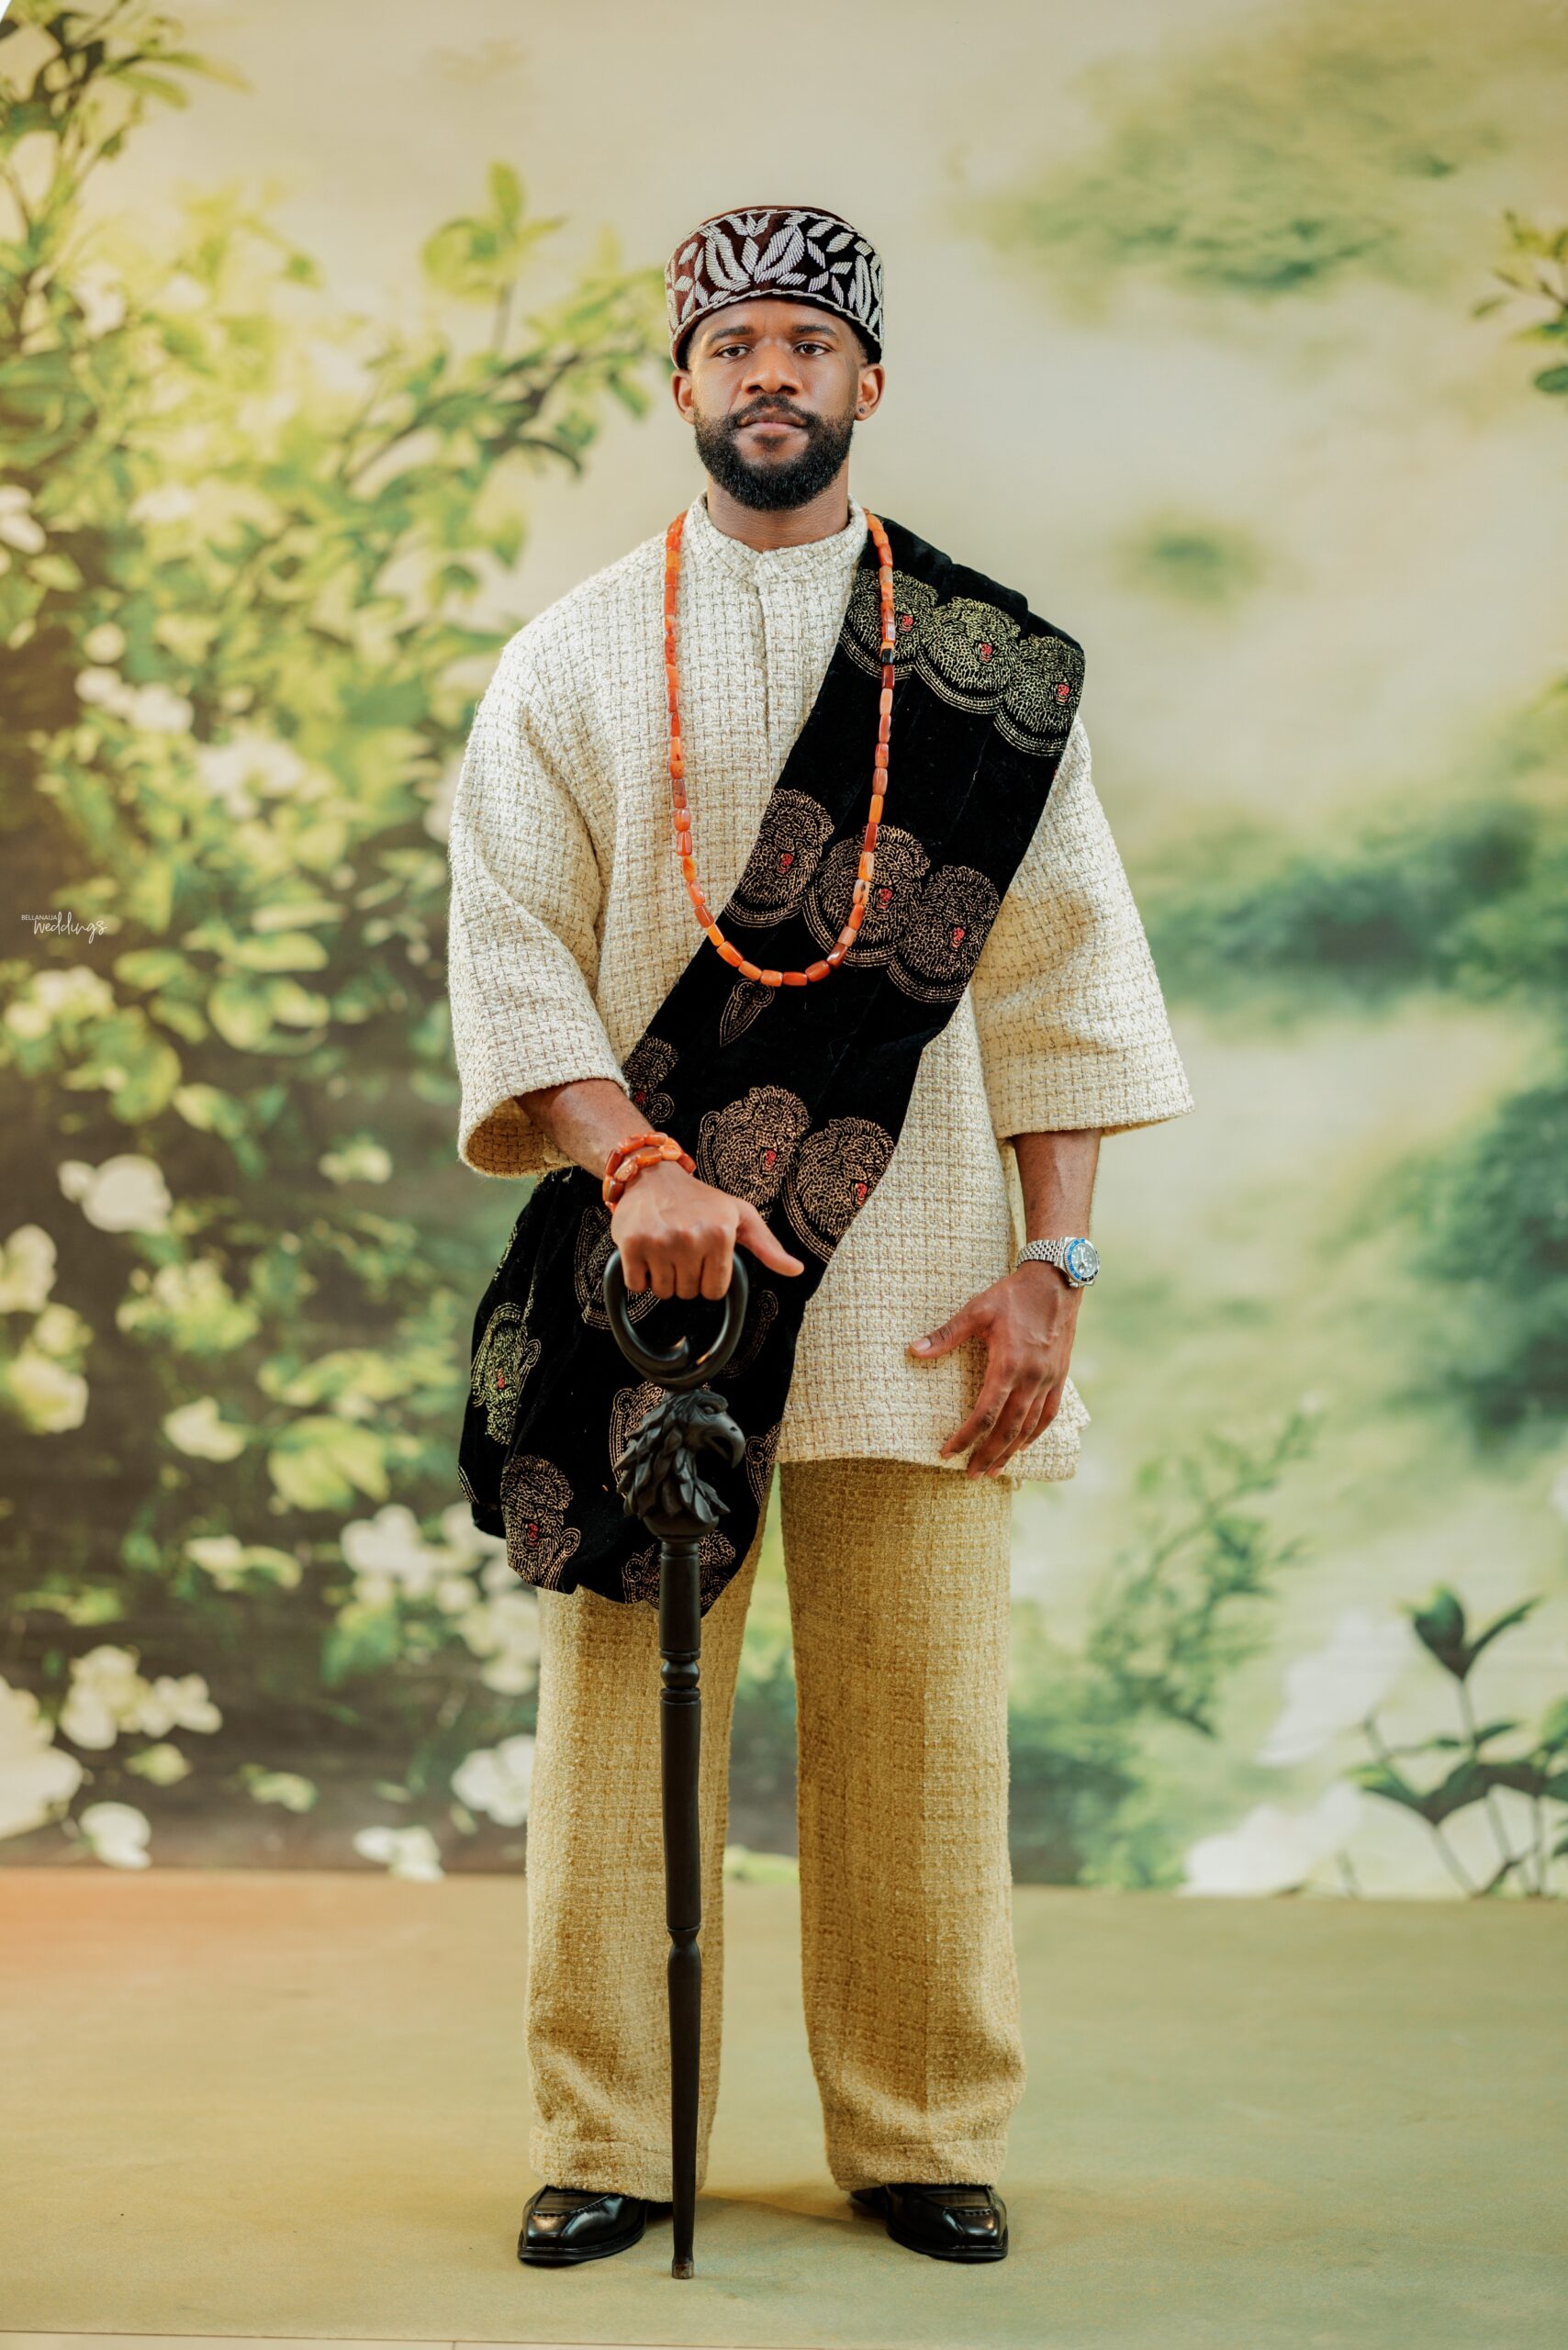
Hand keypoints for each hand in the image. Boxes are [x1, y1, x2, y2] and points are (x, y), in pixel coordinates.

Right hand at [611, 1162, 804, 1301]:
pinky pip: (637, 1285)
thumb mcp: (739, 1215)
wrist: (652, 1175)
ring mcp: (660, 1241)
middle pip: (688, 1293)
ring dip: (662, 1278)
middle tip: (680, 1250)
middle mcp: (691, 1238)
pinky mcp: (632, 1244)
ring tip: (664, 1249)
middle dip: (684, 1277)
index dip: (707, 1279)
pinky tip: (646, 1253)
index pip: (714, 1291)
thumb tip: (795, 1270)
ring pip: (664, 1291)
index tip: (701, 1258)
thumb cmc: (699, 1199)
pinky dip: (639, 1276)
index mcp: (720, 1234)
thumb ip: (768, 1246)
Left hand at [907, 1265, 1080, 1476]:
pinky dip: (1034, 1434)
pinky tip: (1022, 1446)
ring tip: (993, 1471)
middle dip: (987, 1455)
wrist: (1056, 1281)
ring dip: (1010, 1451)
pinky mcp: (1059, 1376)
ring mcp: (1048, 1380)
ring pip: (1029, 1427)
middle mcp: (1031, 1378)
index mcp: (1008, 1364)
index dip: (965, 1437)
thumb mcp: (976, 1310)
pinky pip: (1048, 1414)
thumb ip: (946, 1335)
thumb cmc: (1013, 1295)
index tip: (948, 1453)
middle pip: (1007, 1428)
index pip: (984, 1414)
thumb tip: (913, 1351)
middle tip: (970, 1475)